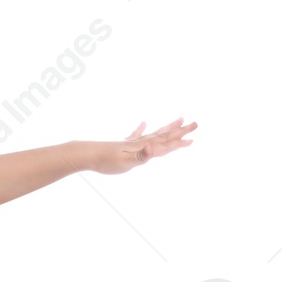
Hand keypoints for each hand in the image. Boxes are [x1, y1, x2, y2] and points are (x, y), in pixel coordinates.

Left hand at [81, 117, 196, 173]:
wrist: (87, 154)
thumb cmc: (107, 161)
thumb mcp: (127, 162)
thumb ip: (142, 155)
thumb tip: (155, 148)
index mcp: (143, 147)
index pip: (165, 144)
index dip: (179, 143)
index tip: (193, 139)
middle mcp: (140, 142)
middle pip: (164, 135)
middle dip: (180, 131)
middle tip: (195, 124)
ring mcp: (132, 142)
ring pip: (154, 133)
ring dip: (167, 127)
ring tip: (179, 119)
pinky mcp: (122, 143)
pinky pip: (136, 134)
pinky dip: (141, 128)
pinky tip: (144, 121)